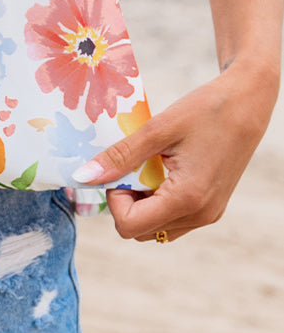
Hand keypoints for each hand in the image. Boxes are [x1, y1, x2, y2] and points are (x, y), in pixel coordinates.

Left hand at [73, 62, 277, 242]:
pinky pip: (172, 220)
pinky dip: (158, 202)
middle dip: (127, 202)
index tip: (122, 169)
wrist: (248, 101)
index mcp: (187, 199)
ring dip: (142, 203)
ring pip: (155, 229)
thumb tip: (83, 177)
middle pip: (140, 231)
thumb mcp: (158, 129)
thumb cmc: (206, 109)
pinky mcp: (211, 208)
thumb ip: (120, 157)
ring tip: (150, 167)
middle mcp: (200, 215)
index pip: (129, 226)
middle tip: (134, 166)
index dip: (114, 199)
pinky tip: (163, 171)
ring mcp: (208, 214)